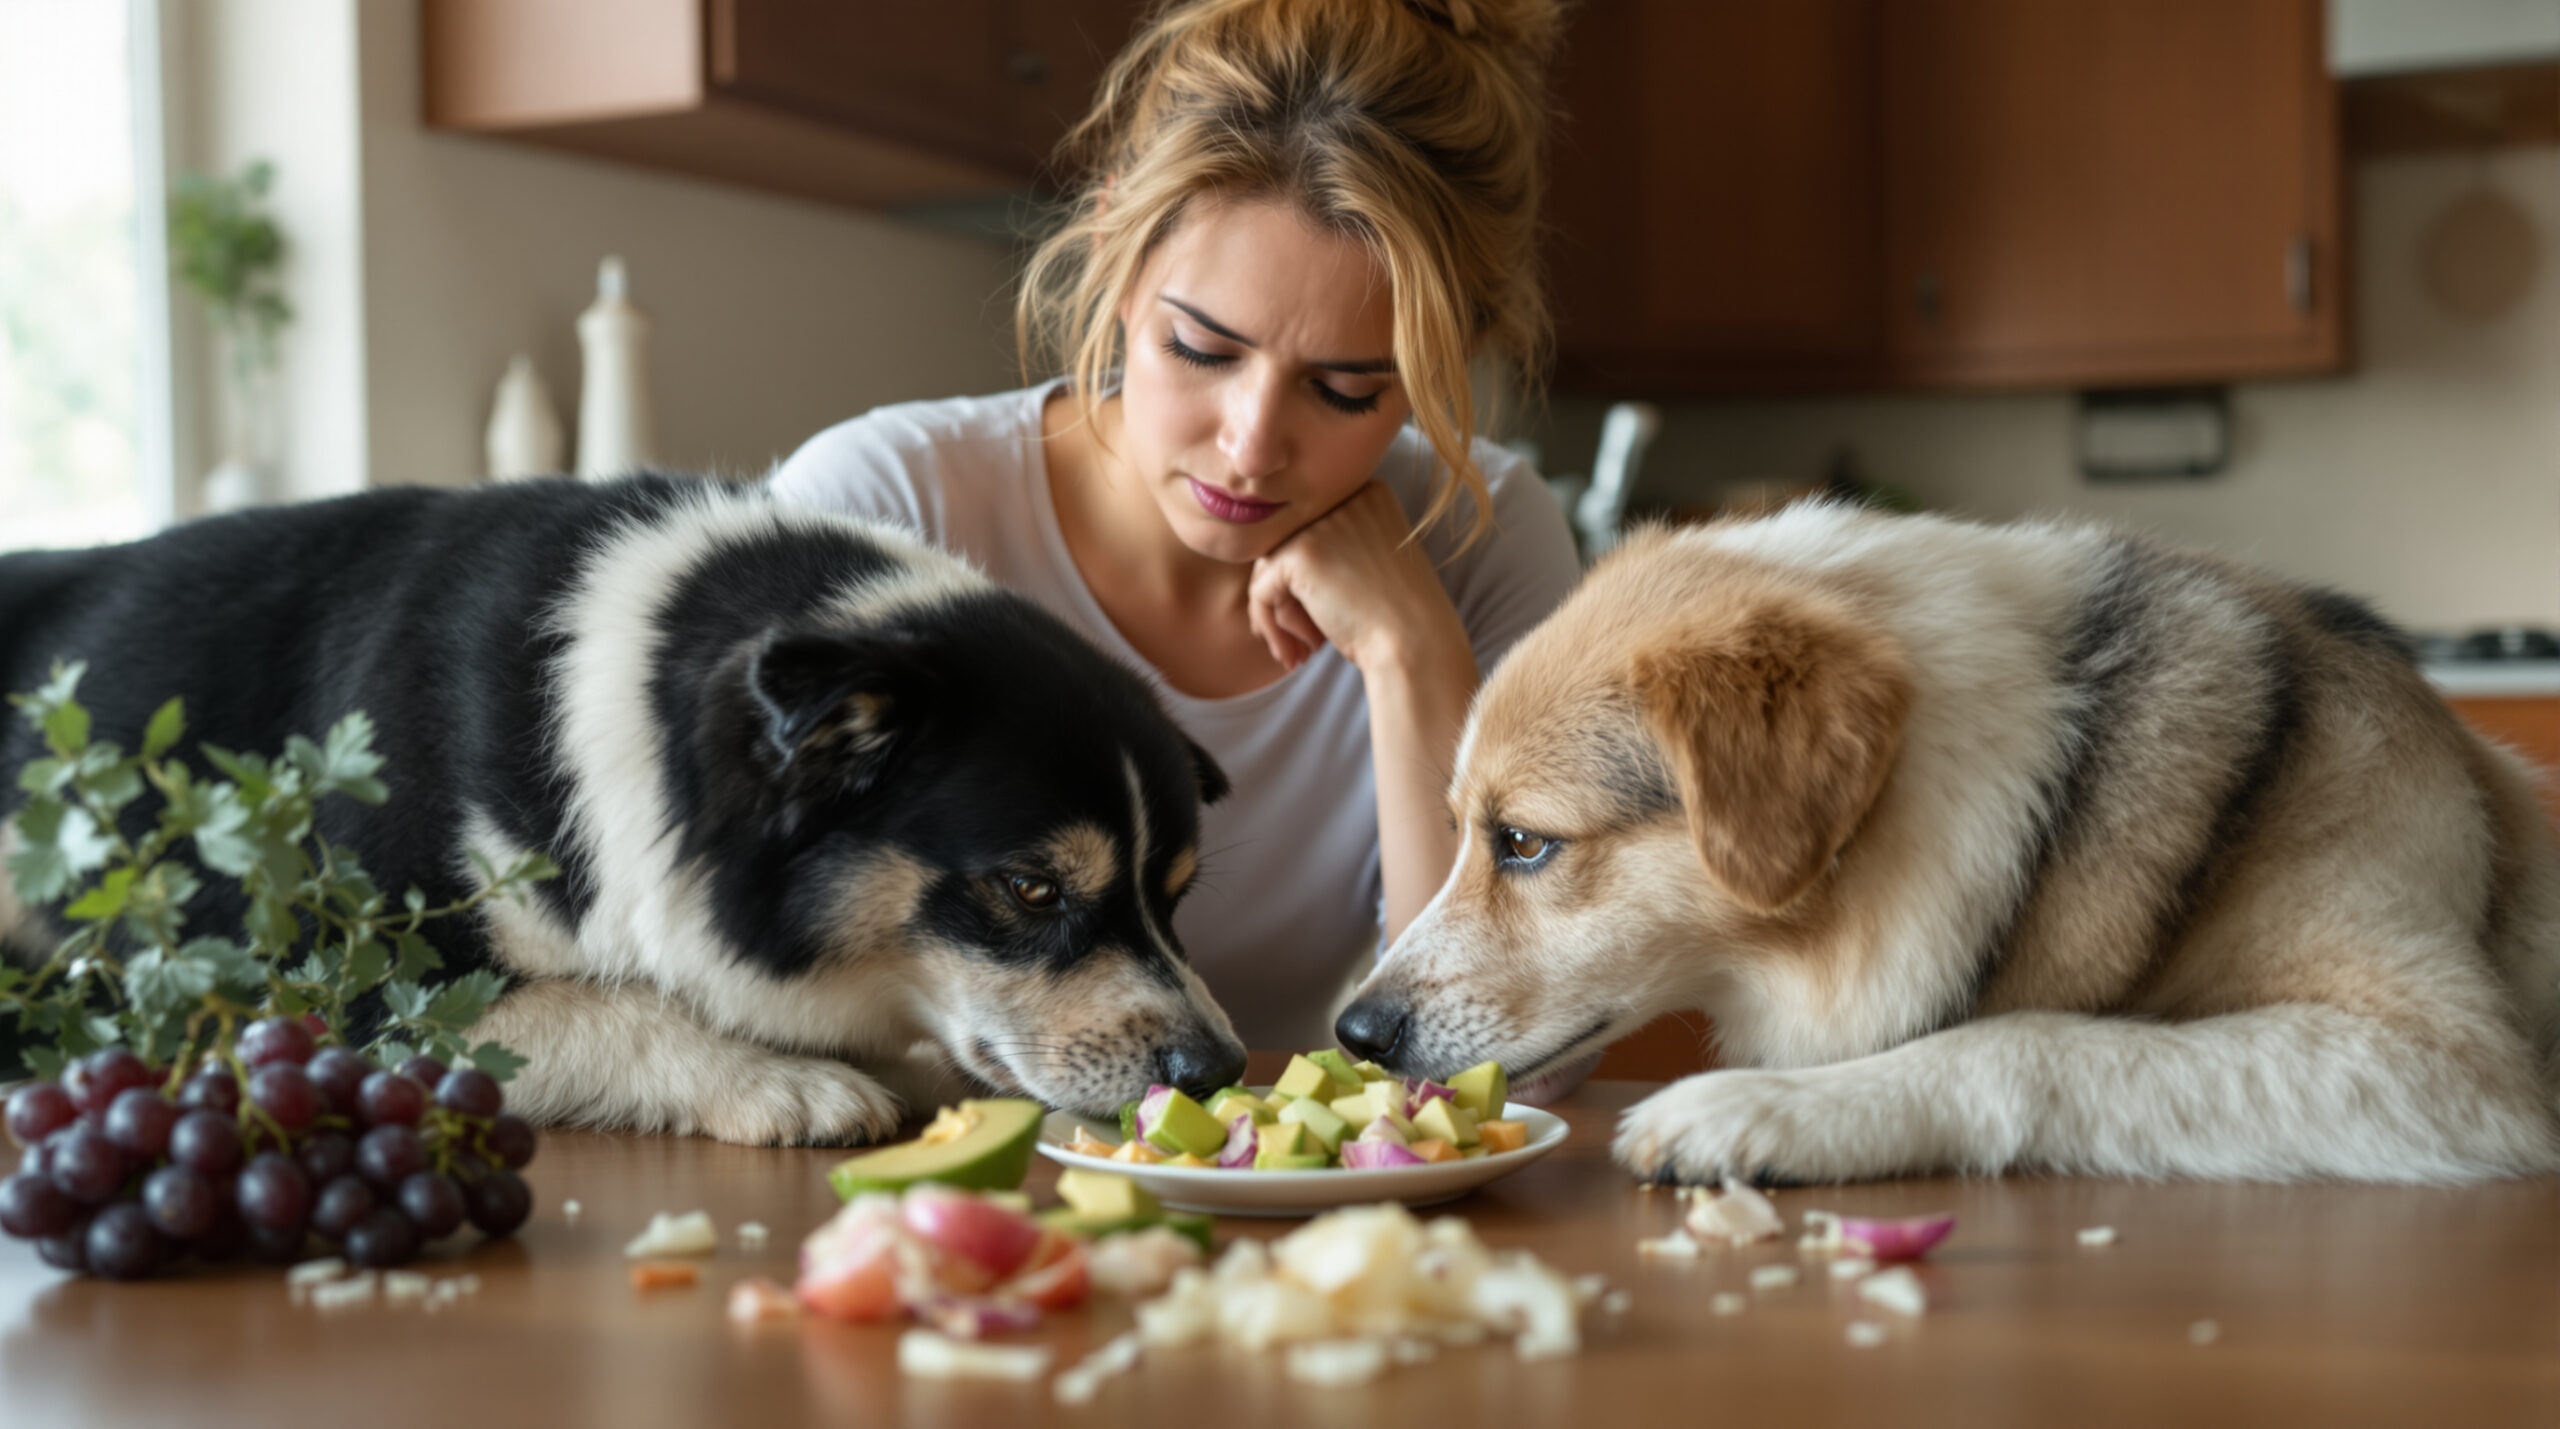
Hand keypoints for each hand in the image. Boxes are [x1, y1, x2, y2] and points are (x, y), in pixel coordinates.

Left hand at [1245, 482, 1469, 676]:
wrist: (1417, 646)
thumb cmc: (1399, 619)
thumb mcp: (1370, 568)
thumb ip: (1332, 553)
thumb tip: (1265, 569)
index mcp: (1370, 494)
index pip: (1313, 531)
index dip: (1311, 583)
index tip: (1324, 623)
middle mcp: (1346, 497)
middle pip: (1288, 548)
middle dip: (1291, 601)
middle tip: (1309, 645)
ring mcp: (1322, 522)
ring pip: (1270, 569)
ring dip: (1281, 616)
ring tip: (1301, 653)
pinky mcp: (1300, 552)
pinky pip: (1260, 591)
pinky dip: (1270, 627)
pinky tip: (1293, 656)